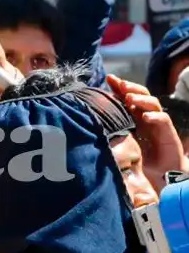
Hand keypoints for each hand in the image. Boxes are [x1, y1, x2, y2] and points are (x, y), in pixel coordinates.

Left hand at [107, 74, 188, 192]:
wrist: (157, 175)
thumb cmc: (136, 159)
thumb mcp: (118, 143)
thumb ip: (108, 132)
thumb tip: (84, 123)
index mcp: (133, 116)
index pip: (127, 96)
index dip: (119, 87)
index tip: (108, 78)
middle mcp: (145, 116)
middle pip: (141, 95)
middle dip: (131, 87)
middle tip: (121, 84)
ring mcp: (157, 123)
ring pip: (152, 104)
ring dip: (141, 99)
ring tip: (130, 97)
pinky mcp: (168, 133)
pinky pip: (163, 120)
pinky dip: (154, 117)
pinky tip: (145, 117)